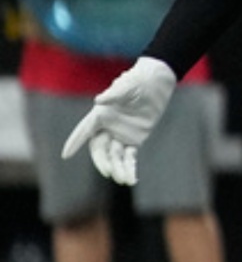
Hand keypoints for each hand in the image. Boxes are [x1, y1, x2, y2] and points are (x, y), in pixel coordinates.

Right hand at [62, 56, 177, 185]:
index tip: (65, 155)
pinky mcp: (134, 139)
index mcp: (100, 115)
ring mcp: (120, 134)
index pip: (84, 130)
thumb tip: (100, 99)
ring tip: (125, 180)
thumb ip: (114, 94)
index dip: (75, 142)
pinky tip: (132, 178)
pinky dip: (130, 167)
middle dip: (102, 161)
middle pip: (99, 149)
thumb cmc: (138, 81)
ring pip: (115, 156)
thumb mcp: (127, 86)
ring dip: (118, 168)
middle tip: (108, 172)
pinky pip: (129, 156)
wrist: (156, 83)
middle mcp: (107, 127)